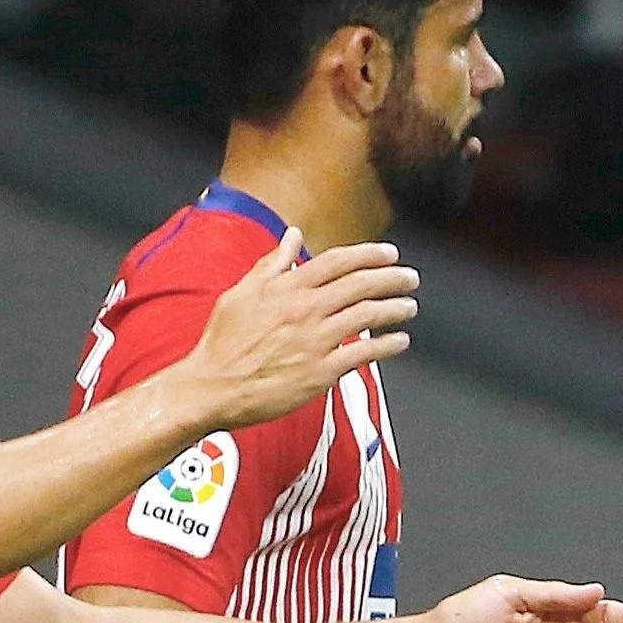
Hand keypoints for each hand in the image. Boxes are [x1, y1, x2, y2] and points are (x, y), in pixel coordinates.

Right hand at [165, 234, 420, 429]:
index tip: (389, 254)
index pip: (338, 262)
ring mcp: (315, 341)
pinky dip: (387, 346)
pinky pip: (363, 354)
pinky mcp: (320, 372)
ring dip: (394, 309)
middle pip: (360, 285)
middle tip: (410, 278)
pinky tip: (400, 341)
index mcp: (286, 288)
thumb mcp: (240, 293)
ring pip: (367, 316)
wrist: (211, 387)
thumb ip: (272, 263)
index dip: (369, 255)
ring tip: (409, 306)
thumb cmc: (222, 342)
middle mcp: (305, 310)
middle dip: (392, 278)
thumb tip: (293, 235)